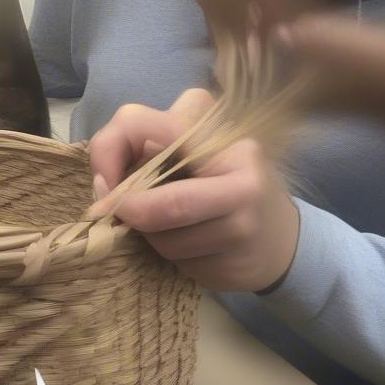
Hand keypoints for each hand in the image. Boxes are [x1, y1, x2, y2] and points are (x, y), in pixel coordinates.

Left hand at [89, 90, 299, 292]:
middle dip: (130, 214)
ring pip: (165, 236)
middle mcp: (238, 163)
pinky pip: (181, 261)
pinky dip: (173, 258)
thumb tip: (103, 187)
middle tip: (117, 217)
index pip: (137, 124)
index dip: (106, 154)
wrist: (281, 239)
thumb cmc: (218, 189)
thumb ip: (146, 154)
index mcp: (212, 127)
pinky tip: (195, 250)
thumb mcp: (188, 156)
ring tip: (169, 232)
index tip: (103, 181)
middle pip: (162, 202)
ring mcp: (243, 214)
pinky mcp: (239, 255)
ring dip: (151, 239)